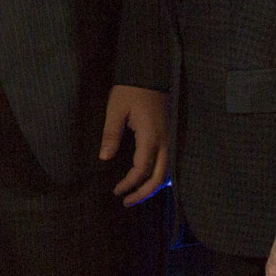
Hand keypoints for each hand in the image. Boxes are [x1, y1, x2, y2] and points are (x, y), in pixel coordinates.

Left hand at [99, 84, 168, 205]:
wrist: (150, 73)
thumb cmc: (131, 90)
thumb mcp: (116, 109)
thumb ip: (111, 134)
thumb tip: (104, 159)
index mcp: (150, 136)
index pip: (141, 170)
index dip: (129, 184)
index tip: (116, 191)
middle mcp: (165, 142)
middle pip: (159, 178)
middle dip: (143, 193)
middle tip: (127, 202)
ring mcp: (171, 139)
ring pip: (168, 173)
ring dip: (154, 187)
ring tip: (137, 194)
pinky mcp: (172, 136)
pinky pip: (170, 163)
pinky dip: (161, 176)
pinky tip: (150, 179)